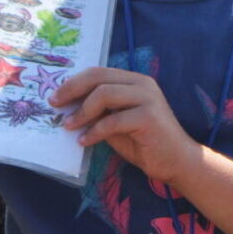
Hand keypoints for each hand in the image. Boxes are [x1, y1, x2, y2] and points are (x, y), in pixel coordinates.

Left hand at [51, 67, 199, 184]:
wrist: (178, 162)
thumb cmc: (145, 143)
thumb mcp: (117, 124)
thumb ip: (99, 112)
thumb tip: (68, 108)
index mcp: (134, 81)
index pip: (99, 72)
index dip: (74, 82)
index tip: (55, 96)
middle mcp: (142, 84)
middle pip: (99, 77)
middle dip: (72, 89)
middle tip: (54, 104)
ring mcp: (147, 98)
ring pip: (104, 94)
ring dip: (82, 111)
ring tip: (68, 126)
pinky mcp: (148, 117)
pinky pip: (112, 121)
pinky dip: (94, 131)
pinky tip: (84, 141)